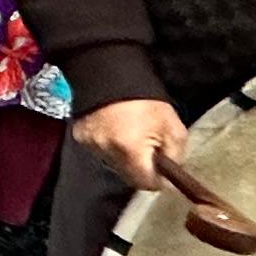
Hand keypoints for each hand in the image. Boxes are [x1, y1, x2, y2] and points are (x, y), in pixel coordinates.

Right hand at [72, 98, 191, 193]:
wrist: (110, 71)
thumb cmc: (146, 100)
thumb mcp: (173, 127)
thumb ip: (175, 156)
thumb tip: (170, 176)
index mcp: (130, 151)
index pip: (146, 184)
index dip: (158, 180)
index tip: (165, 171)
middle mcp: (106, 152)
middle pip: (128, 176)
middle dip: (141, 167)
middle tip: (149, 148)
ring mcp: (90, 145)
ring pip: (113, 164)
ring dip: (124, 156)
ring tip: (130, 135)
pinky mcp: (80, 137)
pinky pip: (100, 151)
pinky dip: (109, 145)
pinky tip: (114, 129)